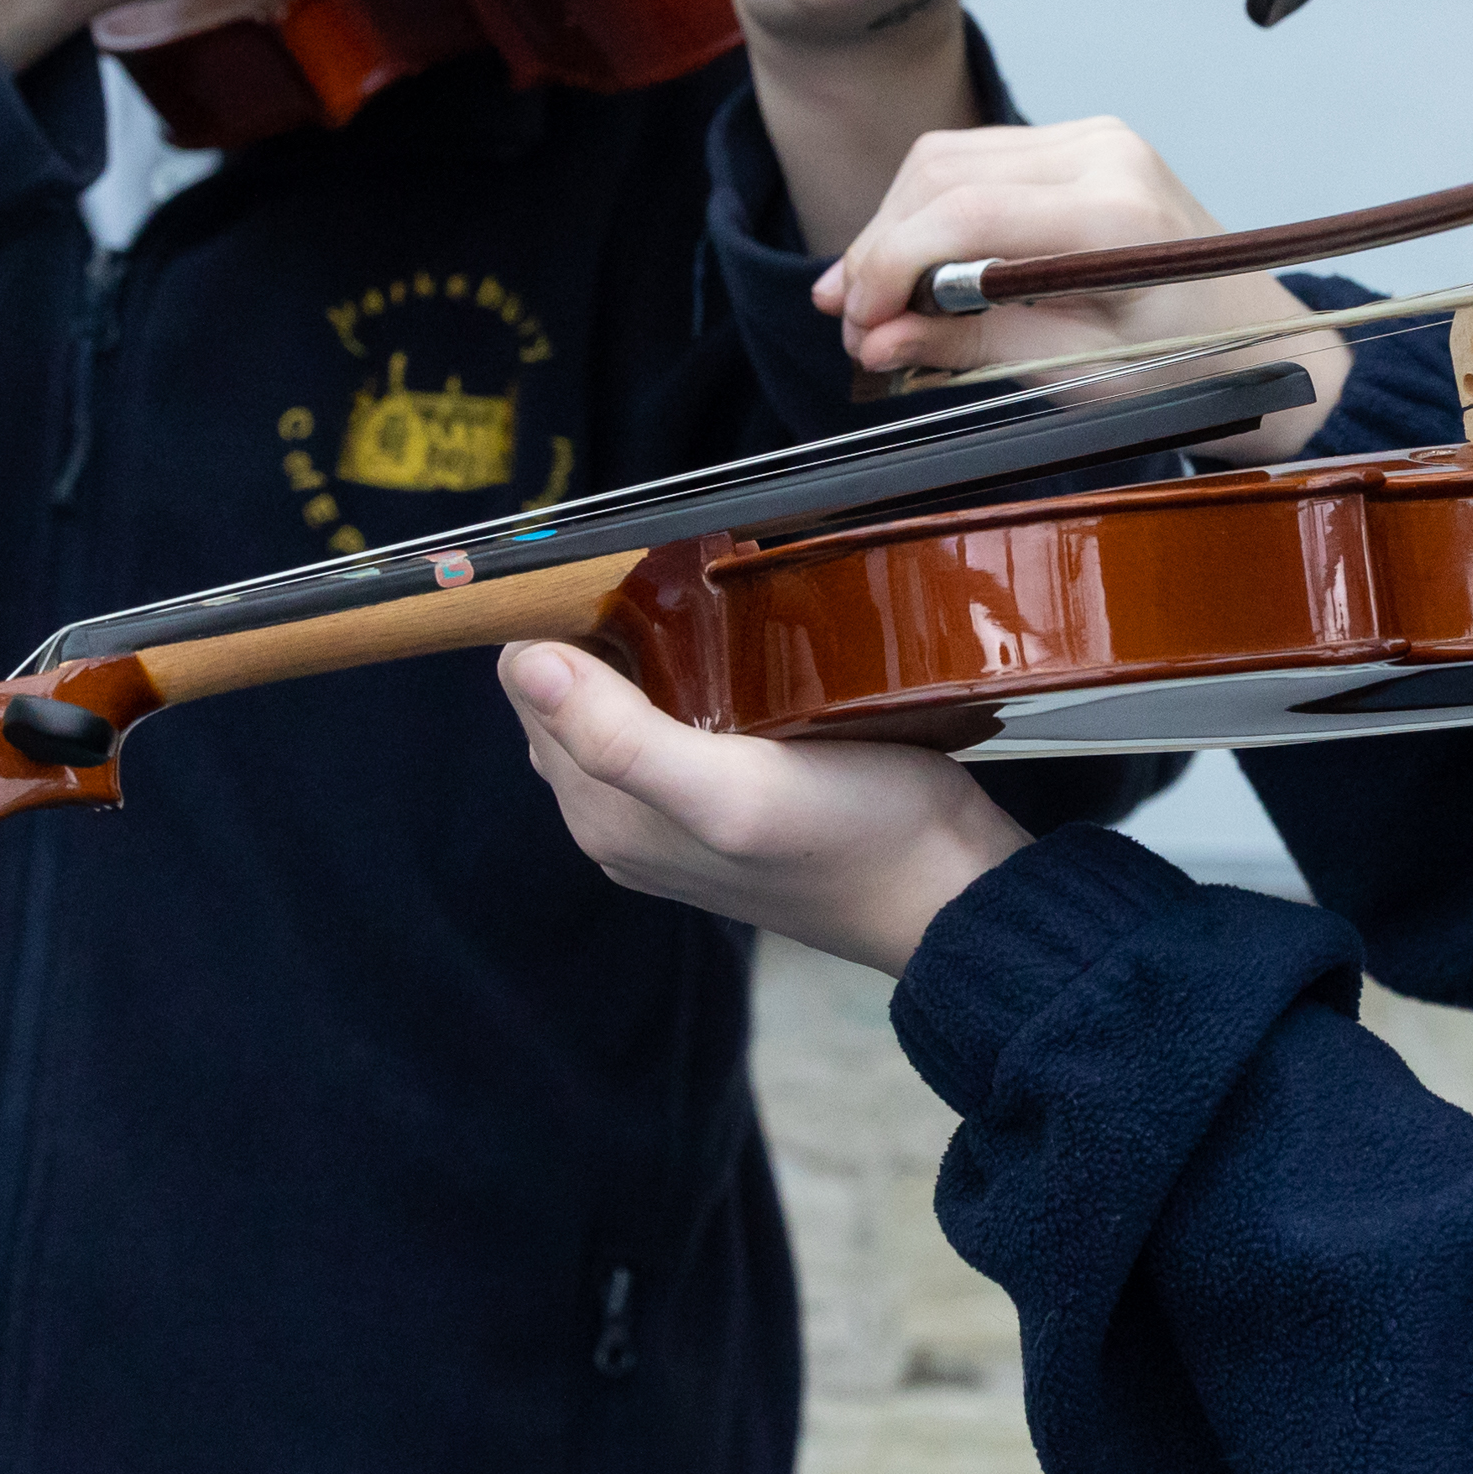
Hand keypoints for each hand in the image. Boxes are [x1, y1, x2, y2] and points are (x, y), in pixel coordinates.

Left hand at [501, 641, 1029, 974]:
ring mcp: (664, 817)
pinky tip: (740, 664)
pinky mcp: (715, 805)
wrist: (945, 892)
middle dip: (605, 629)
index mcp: (601, 811)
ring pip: (618, 699)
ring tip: (716, 622)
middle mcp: (616, 819)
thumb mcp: (734, 787)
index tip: (639, 581)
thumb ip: (621, 739)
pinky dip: (686, 680)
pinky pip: (668, 722)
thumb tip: (527, 665)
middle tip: (686, 595)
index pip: (528, 678)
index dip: (567, 616)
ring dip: (647, 651)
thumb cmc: (856, 836)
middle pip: (567, 687)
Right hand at [822, 118, 1345, 459]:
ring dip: (897, 225)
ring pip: (949, 158)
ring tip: (869, 299)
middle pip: (942, 173)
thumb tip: (875, 338)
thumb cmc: (1189, 367)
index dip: (888, 264)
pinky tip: (913, 265)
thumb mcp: (1078, 376)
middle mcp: (1105, 153)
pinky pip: (980, 159)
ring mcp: (1096, 138)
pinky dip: (934, 211)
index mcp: (1115, 214)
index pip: (964, 213)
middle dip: (880, 246)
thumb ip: (972, 345)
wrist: (1264, 341)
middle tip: (850, 320)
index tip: (854, 321)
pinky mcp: (1085, 143)